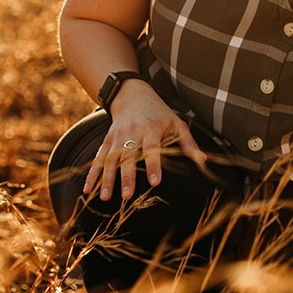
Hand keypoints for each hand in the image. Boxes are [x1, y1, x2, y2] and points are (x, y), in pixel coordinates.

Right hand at [83, 78, 208, 201]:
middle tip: (127, 196)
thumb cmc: (159, 113)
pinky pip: (98, 158)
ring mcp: (117, 137)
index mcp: (151, 130)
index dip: (153, 165)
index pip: (152, 149)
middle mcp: (132, 133)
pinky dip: (92, 174)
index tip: (155, 182)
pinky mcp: (107, 140)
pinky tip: (88, 190)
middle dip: (127, 176)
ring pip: (110, 159)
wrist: (132, 94)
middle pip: (129, 157)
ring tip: (105, 197)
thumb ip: (188, 143)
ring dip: (107, 179)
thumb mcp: (177, 123)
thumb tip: (204, 161)